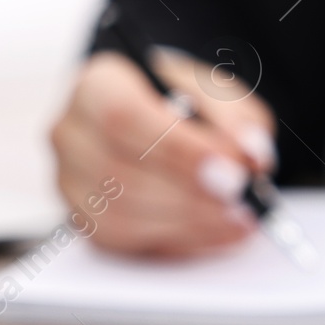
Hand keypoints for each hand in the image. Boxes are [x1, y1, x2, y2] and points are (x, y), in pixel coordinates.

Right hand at [50, 48, 275, 254]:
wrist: (161, 119)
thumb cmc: (185, 102)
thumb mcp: (218, 93)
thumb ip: (236, 119)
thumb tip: (254, 157)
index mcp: (97, 83)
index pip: (124, 117)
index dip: (179, 151)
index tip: (231, 173)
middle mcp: (71, 131)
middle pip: (119, 172)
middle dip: (190, 194)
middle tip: (243, 201)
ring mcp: (70, 180)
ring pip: (121, 213)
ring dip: (189, 222)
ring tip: (241, 218)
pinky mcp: (85, 219)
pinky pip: (127, 242)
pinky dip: (179, 240)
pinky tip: (220, 231)